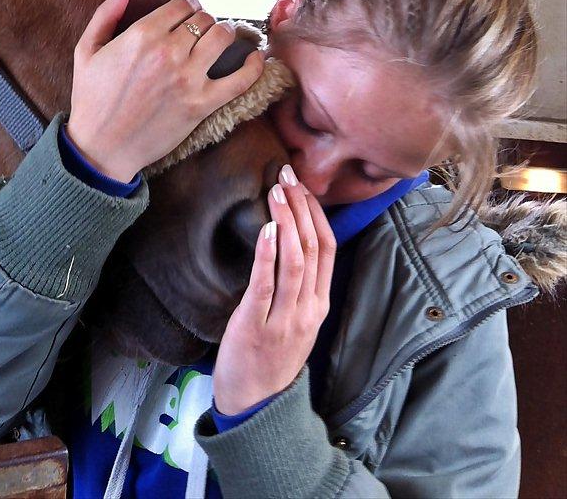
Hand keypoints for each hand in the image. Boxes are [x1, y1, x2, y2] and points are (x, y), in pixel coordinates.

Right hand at [67, 0, 265, 181]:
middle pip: (204, 20)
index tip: (189, 13)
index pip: (182, 5)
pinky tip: (255, 58)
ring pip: (222, 38)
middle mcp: (168, 53)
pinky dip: (253, 66)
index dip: (188, 6)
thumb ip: (106, 12)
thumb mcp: (87, 49)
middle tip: (202, 29)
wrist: (100, 148)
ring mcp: (187, 79)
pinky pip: (240, 80)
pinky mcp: (201, 105)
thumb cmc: (91, 99)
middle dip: (205, 20)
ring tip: (222, 38)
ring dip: (226, 33)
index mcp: (141, 35)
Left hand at [213, 166, 335, 414]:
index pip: (327, 248)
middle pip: (312, 247)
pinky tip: (265, 229)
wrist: (255, 406)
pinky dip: (267, 254)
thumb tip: (289, 241)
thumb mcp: (296, 321)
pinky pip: (265, 285)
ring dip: (285, 221)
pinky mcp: (257, 326)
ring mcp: (284, 319)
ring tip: (276, 191)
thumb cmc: (270, 359)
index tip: (302, 186)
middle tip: (287, 175)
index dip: (316, 213)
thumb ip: (297, 288)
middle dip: (301, 207)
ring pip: (294, 261)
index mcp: (318, 305)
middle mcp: (307, 309)